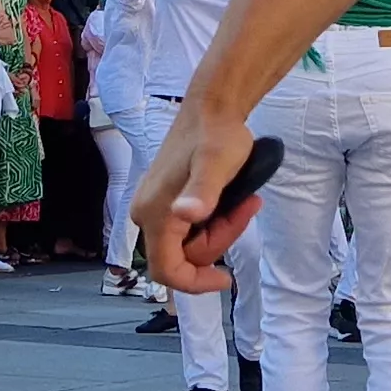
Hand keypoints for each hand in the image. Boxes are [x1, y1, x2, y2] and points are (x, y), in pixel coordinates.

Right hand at [127, 103, 259, 294]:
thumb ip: (202, 192)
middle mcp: (146, 214)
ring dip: (220, 229)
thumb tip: (185, 214)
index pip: (166, 271)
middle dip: (218, 240)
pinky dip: (213, 221)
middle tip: (244, 209)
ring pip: (188, 242)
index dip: (194, 283)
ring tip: (245, 200)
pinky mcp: (165, 199)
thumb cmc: (217, 135)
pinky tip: (231, 199)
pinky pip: (188, 227)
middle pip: (183, 256)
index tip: (225, 278)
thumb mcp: (216, 164)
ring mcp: (154, 206)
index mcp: (154, 213)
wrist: (212, 107)